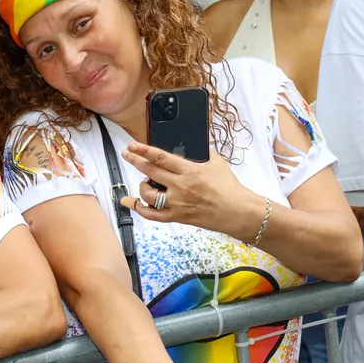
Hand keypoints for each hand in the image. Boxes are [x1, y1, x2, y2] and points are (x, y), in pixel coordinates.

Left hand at [119, 142, 262, 241]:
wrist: (236, 211)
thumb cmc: (228, 186)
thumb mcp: (215, 162)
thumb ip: (198, 154)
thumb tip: (185, 146)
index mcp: (190, 170)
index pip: (160, 157)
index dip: (143, 150)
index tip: (132, 145)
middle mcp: (181, 187)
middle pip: (150, 171)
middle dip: (134, 160)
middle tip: (127, 154)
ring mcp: (177, 203)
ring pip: (148, 194)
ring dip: (142, 186)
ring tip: (146, 182)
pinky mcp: (177, 217)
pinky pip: (152, 215)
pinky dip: (140, 209)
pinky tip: (132, 202)